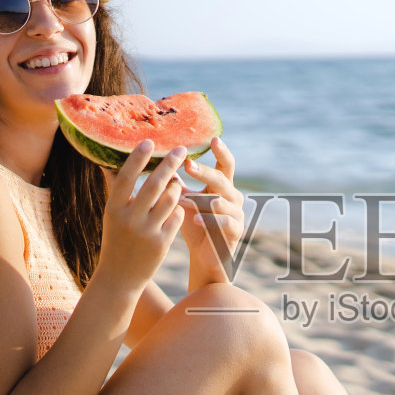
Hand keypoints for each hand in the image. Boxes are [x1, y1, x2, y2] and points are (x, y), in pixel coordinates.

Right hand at [94, 141, 186, 294]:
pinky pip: (177, 216)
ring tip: (176, 182)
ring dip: (176, 187)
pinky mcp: (162, 244)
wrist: (119, 277)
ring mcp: (147, 232)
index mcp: (114, 209)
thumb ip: (116, 190)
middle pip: (154, 184)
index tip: (149, 141)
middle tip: (180, 149)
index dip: (138, 158)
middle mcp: (130, 219)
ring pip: (170, 199)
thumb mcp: (112, 215)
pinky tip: (176, 208)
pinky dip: (179, 209)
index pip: (126, 178)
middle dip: (169, 164)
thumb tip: (108, 161)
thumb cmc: (116, 239)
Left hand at [178, 137, 243, 288]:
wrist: (205, 255)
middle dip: (204, 172)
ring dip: (201, 198)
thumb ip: (176, 185)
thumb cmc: (194, 225)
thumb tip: (157, 163)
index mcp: (222, 186)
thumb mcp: (184, 202)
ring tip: (183, 198)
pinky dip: (209, 220)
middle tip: (188, 165)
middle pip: (222, 179)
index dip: (222, 151)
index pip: (226, 164)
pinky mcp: (235, 231)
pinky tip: (194, 220)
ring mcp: (237, 213)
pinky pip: (224, 223)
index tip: (213, 139)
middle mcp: (233, 196)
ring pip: (222, 200)